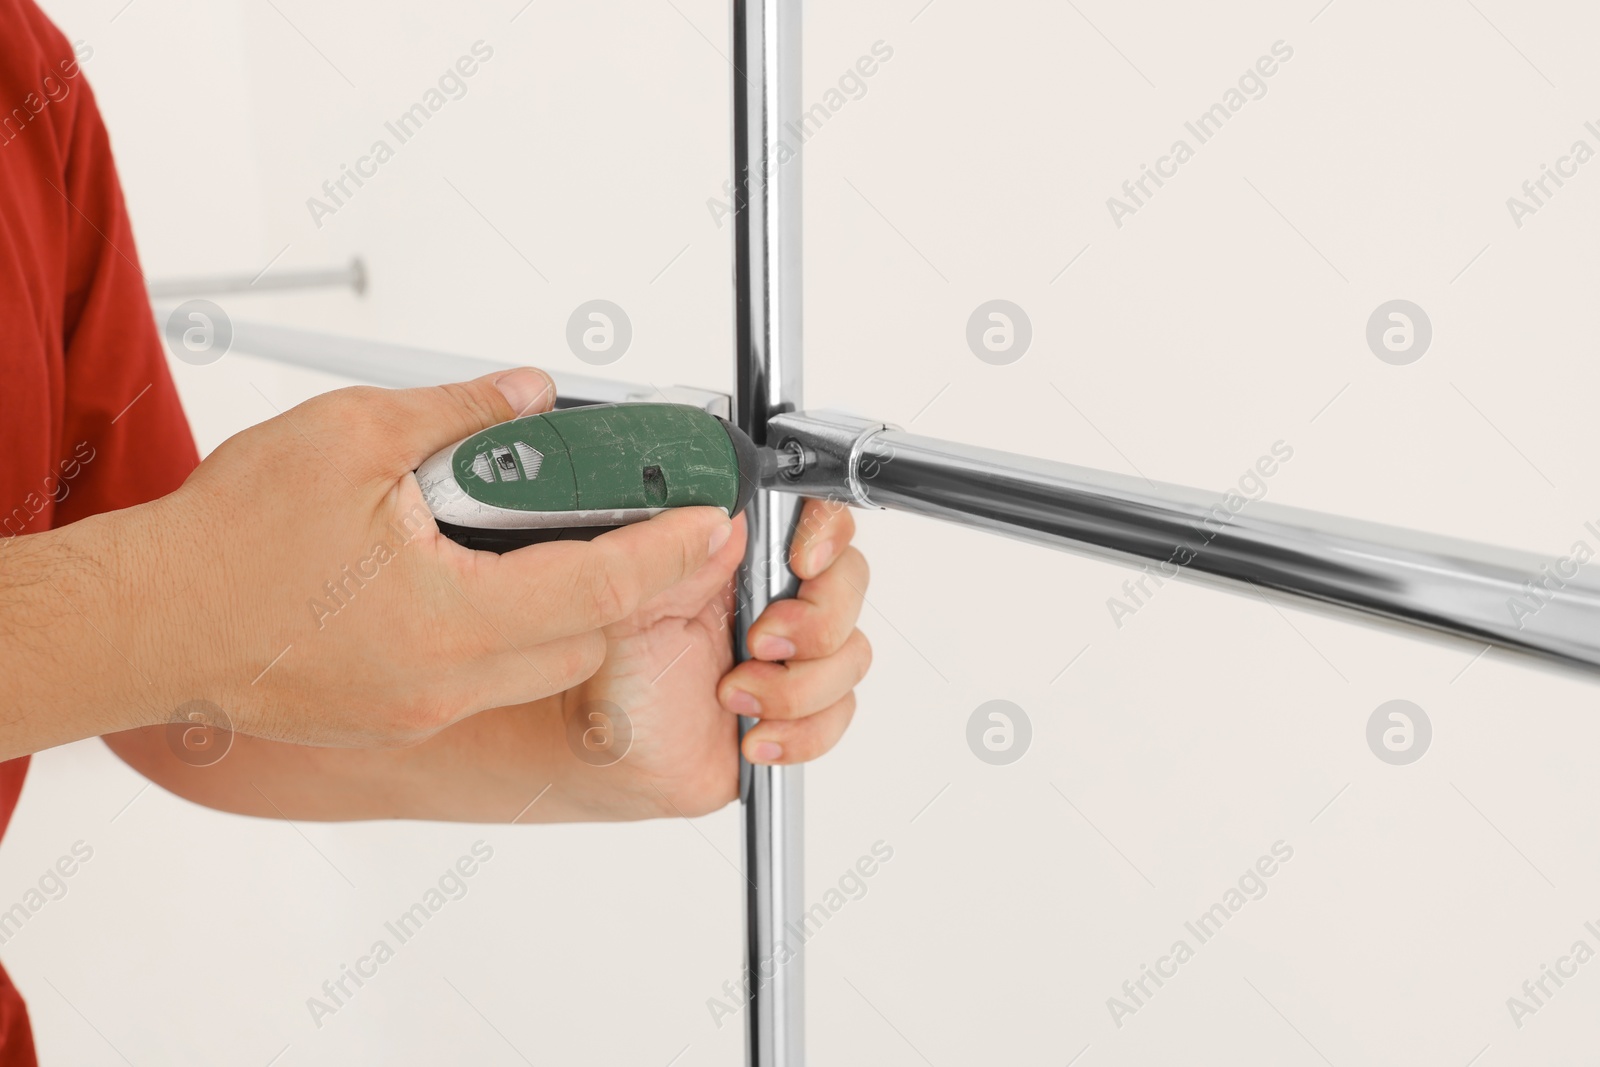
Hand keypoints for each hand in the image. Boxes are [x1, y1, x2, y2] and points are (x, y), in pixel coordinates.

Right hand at [106, 369, 732, 748]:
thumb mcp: (350, 437)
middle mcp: (448, 682)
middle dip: (630, 588)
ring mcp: (421, 710)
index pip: (602, 587)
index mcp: (451, 620)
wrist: (142, 623)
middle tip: (649, 526)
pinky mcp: (394, 716)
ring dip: (571, 614)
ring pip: (542, 668)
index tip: (716, 524)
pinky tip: (487, 581)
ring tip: (564, 543)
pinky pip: (488, 683)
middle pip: (588, 642)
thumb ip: (459, 414)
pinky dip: (512, 636)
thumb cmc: (226, 541)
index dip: (673, 553)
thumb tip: (530, 394)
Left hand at [553, 498, 870, 819]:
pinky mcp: (802, 714)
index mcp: (739, 561)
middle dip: (815, 621)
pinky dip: (801, 733)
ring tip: (732, 699)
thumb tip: (727, 518)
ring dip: (796, 687)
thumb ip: (675, 558)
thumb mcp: (630, 609)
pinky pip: (839, 716)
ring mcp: (794, 658)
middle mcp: (776, 601)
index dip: (826, 533)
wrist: (611, 757)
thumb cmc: (614, 678)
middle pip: (850, 583)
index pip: (815, 520)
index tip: (803, 564)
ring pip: (851, 654)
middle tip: (758, 644)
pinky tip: (753, 738)